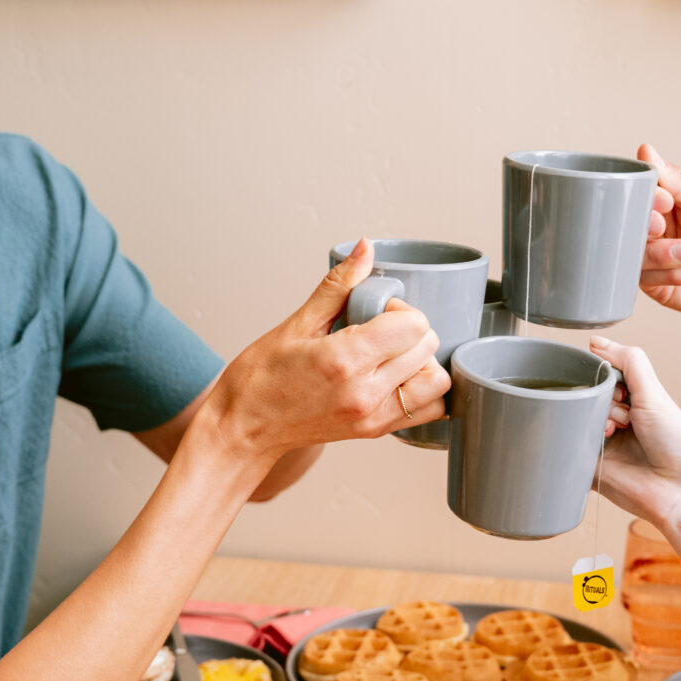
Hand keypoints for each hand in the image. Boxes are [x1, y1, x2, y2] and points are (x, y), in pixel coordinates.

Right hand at [203, 239, 449, 457]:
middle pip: (428, 348)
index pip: (413, 325)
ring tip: (392, 353)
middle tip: (378, 329)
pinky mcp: (375, 431)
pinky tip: (397, 376)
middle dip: (410, 329)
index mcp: (345, 360)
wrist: (242, 429)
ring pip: (437, 382)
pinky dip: (422, 389)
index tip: (375, 311)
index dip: (399, 309)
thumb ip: (338, 286)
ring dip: (424, 361)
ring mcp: (373, 417)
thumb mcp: (295, 324)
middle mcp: (365, 393)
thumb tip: (365, 249)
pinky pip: (428, 410)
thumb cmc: (259, 380)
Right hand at [589, 336, 680, 527]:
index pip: (604, 378)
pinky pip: (566, 448)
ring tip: (614, 432)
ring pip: (576, 419)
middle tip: (623, 414)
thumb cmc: (677, 442)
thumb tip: (596, 342)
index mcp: (634, 404)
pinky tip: (597, 441)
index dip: (607, 378)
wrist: (679, 489)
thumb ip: (629, 361)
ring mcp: (602, 445)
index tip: (623, 389)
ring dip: (593, 420)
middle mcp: (616, 423)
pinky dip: (575, 440)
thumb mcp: (654, 391)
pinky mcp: (588, 468)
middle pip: (587, 396)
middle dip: (602, 400)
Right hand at [638, 144, 680, 319]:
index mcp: (671, 198)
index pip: (640, 190)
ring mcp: (657, 257)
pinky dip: (676, 275)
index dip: (644, 195)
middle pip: (628, 224)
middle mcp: (660, 226)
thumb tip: (646, 151)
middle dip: (645, 227)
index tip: (663, 200)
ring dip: (663, 255)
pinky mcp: (660, 285)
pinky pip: (650, 280)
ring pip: (635, 254)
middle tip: (663, 227)